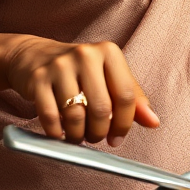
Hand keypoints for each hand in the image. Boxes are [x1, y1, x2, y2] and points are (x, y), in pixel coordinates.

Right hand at [2, 36, 159, 144]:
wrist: (36, 56)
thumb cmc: (80, 70)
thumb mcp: (110, 76)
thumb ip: (133, 98)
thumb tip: (154, 122)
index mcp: (109, 52)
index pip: (125, 95)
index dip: (124, 123)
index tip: (117, 138)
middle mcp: (86, 54)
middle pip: (101, 109)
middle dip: (100, 132)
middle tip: (96, 137)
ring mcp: (60, 66)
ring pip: (75, 116)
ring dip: (78, 136)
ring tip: (78, 136)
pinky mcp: (37, 80)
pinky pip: (50, 118)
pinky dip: (57, 133)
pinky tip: (60, 133)